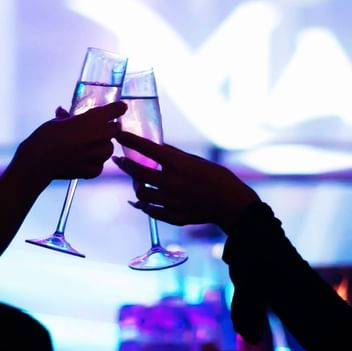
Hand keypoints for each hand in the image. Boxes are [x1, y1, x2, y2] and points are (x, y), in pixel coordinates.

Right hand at [15, 101, 126, 183]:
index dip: (118, 108)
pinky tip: (81, 161)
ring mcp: (99, 155)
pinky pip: (99, 164)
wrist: (38, 161)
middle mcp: (101, 135)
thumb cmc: (46, 136)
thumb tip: (63, 112)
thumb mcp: (56, 121)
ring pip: (109, 148)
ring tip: (86, 147)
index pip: (117, 109)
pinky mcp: (94, 170)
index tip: (119, 108)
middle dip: (107, 129)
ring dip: (101, 146)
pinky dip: (93, 162)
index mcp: (94, 119)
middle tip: (95, 130)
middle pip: (115, 130)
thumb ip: (66, 117)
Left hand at [115, 132, 258, 231]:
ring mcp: (171, 202)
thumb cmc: (219, 177)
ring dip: (135, 185)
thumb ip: (176, 155)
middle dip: (124, 164)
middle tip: (119, 159)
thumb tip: (157, 148)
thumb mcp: (198, 160)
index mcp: (179, 165)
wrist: (233, 204)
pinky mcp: (174, 216)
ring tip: (136, 180)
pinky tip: (139, 201)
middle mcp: (172, 183)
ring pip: (141, 194)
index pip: (147, 149)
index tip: (118, 134)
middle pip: (138, 172)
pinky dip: (143, 205)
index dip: (130, 140)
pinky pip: (151, 211)